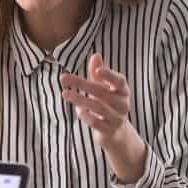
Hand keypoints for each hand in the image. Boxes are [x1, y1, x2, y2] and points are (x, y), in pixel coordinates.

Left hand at [61, 53, 146, 181]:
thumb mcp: (104, 88)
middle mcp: (123, 104)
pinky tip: (78, 111)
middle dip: (82, 84)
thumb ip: (99, 73)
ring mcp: (117, 118)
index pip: (119, 81)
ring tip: (65, 94)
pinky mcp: (109, 130)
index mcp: (123, 91)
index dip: (109, 75)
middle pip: (102, 92)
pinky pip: (96, 123)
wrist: (116, 132)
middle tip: (63, 78)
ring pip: (98, 107)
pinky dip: (86, 116)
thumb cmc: (108, 105)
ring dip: (80, 99)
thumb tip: (95, 55)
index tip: (97, 70)